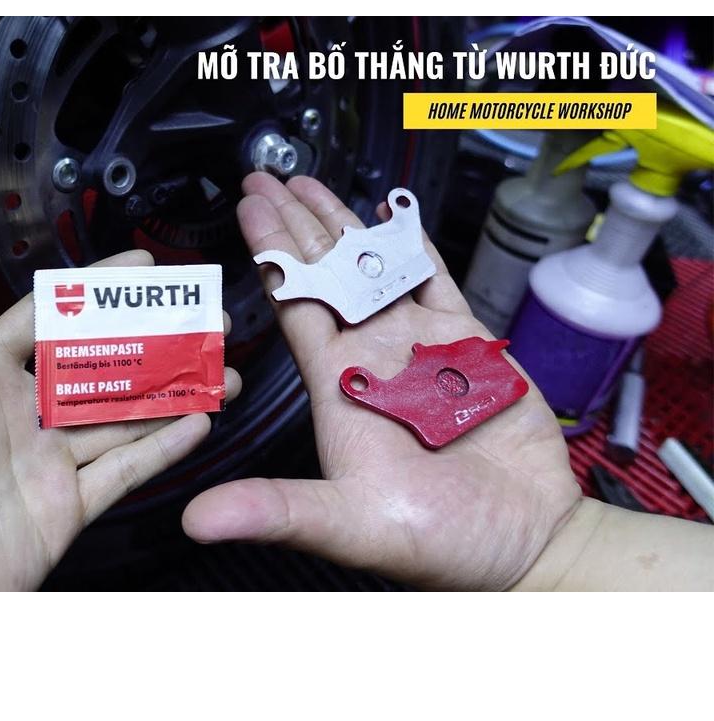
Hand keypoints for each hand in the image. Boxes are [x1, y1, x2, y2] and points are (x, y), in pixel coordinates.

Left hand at [0, 216, 238, 590]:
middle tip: (201, 320)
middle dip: (154, 342)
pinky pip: (123, 472)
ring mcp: (42, 467)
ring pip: (123, 417)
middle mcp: (15, 417)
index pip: (48, 320)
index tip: (142, 270)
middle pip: (101, 366)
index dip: (97, 292)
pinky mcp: (61, 514)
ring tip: (217, 370)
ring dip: (170, 393)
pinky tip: (195, 424)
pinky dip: (163, 448)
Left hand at [183, 174, 579, 589]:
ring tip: (312, 185)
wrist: (525, 542)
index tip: (249, 210)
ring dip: (343, 226)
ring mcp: (419, 344)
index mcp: (339, 386)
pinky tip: (392, 215)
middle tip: (265, 179)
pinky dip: (415, 245)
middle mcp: (372, 356)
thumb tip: (196, 520)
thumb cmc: (440, 541)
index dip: (271, 254)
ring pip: (373, 269)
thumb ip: (277, 509)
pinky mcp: (467, 342)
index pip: (294, 304)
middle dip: (294, 225)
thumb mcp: (349, 524)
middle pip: (324, 274)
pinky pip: (434, 280)